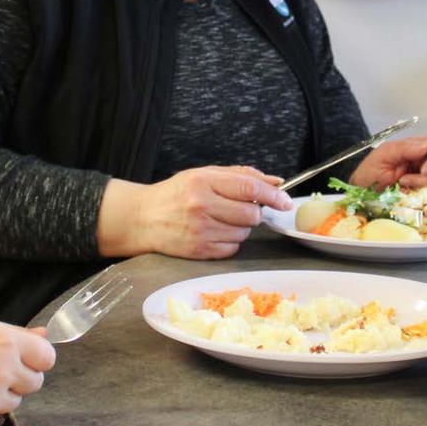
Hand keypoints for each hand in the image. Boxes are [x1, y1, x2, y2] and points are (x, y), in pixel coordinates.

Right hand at [0, 311, 55, 425]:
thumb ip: (17, 333)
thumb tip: (45, 335)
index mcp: (7, 343)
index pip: (47, 357)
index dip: (37, 358)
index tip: (25, 357)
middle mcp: (4, 371)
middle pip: (35, 382)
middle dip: (20, 377)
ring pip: (15, 402)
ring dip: (2, 394)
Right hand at [97, 166, 293, 259]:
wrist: (142, 218)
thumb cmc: (175, 194)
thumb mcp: (203, 175)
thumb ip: (240, 175)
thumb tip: (275, 182)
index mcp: (202, 181)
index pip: (249, 187)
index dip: (272, 195)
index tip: (284, 200)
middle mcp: (201, 205)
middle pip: (251, 214)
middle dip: (253, 212)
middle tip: (239, 208)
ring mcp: (200, 230)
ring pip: (244, 233)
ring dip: (240, 227)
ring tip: (220, 219)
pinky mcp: (199, 250)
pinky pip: (232, 248)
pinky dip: (229, 241)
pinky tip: (213, 232)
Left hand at [350, 136, 426, 196]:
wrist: (363, 191)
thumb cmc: (371, 170)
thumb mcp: (384, 154)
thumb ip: (406, 148)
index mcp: (420, 146)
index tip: (426, 169)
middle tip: (405, 180)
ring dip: (422, 186)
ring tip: (401, 184)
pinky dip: (423, 195)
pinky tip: (408, 192)